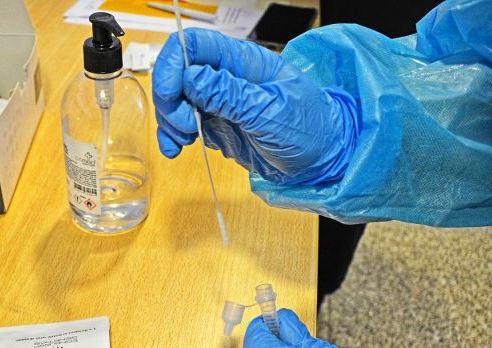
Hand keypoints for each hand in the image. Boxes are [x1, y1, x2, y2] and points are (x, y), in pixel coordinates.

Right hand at [152, 29, 358, 184]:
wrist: (321, 158)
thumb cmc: (309, 128)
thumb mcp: (269, 112)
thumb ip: (230, 94)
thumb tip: (192, 77)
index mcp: (243, 62)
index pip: (195, 44)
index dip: (174, 64)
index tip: (170, 94)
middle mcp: (227, 77)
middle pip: (178, 72)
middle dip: (171, 99)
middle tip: (184, 126)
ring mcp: (219, 101)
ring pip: (176, 99)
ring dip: (170, 120)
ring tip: (183, 141)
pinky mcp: (215, 123)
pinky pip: (183, 123)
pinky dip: (172, 136)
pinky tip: (175, 149)